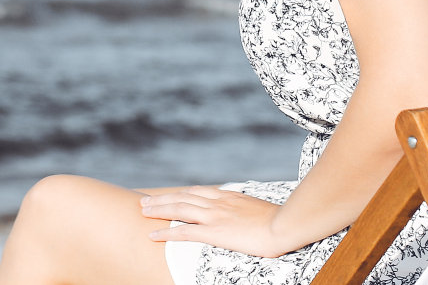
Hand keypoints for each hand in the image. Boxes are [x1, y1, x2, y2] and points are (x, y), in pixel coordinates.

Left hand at [138, 186, 291, 257]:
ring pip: (178, 209)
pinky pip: (184, 231)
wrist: (284, 225)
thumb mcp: (259, 208)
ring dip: (158, 209)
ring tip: (142, 211)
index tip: (169, 195)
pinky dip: (166, 232)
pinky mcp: (214, 231)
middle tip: (145, 201)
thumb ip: (245, 208)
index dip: (180, 194)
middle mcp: (217, 202)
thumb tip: (243, 212)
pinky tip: (153, 234)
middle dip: (162, 199)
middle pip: (182, 197)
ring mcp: (214, 216)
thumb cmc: (279, 220)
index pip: (197, 192)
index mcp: (228, 196)